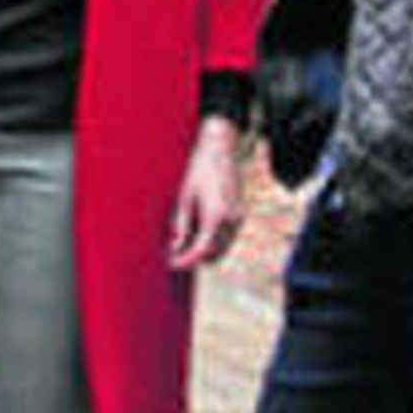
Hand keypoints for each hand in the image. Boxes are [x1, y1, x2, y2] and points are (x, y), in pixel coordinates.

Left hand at [167, 116, 244, 270]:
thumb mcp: (185, 196)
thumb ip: (181, 223)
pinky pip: (228, 236)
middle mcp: (231, 219)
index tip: (172, 263)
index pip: (201, 249)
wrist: (220, 148)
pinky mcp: (240, 212)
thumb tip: (176, 245)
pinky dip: (214, 240)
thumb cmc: (199, 168)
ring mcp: (238, 216)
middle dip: (195, 258)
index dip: (186, 260)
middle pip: (214, 253)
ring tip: (183, 244)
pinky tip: (197, 233)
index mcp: (215, 215)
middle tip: (175, 255)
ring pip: (223, 247)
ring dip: (205, 251)